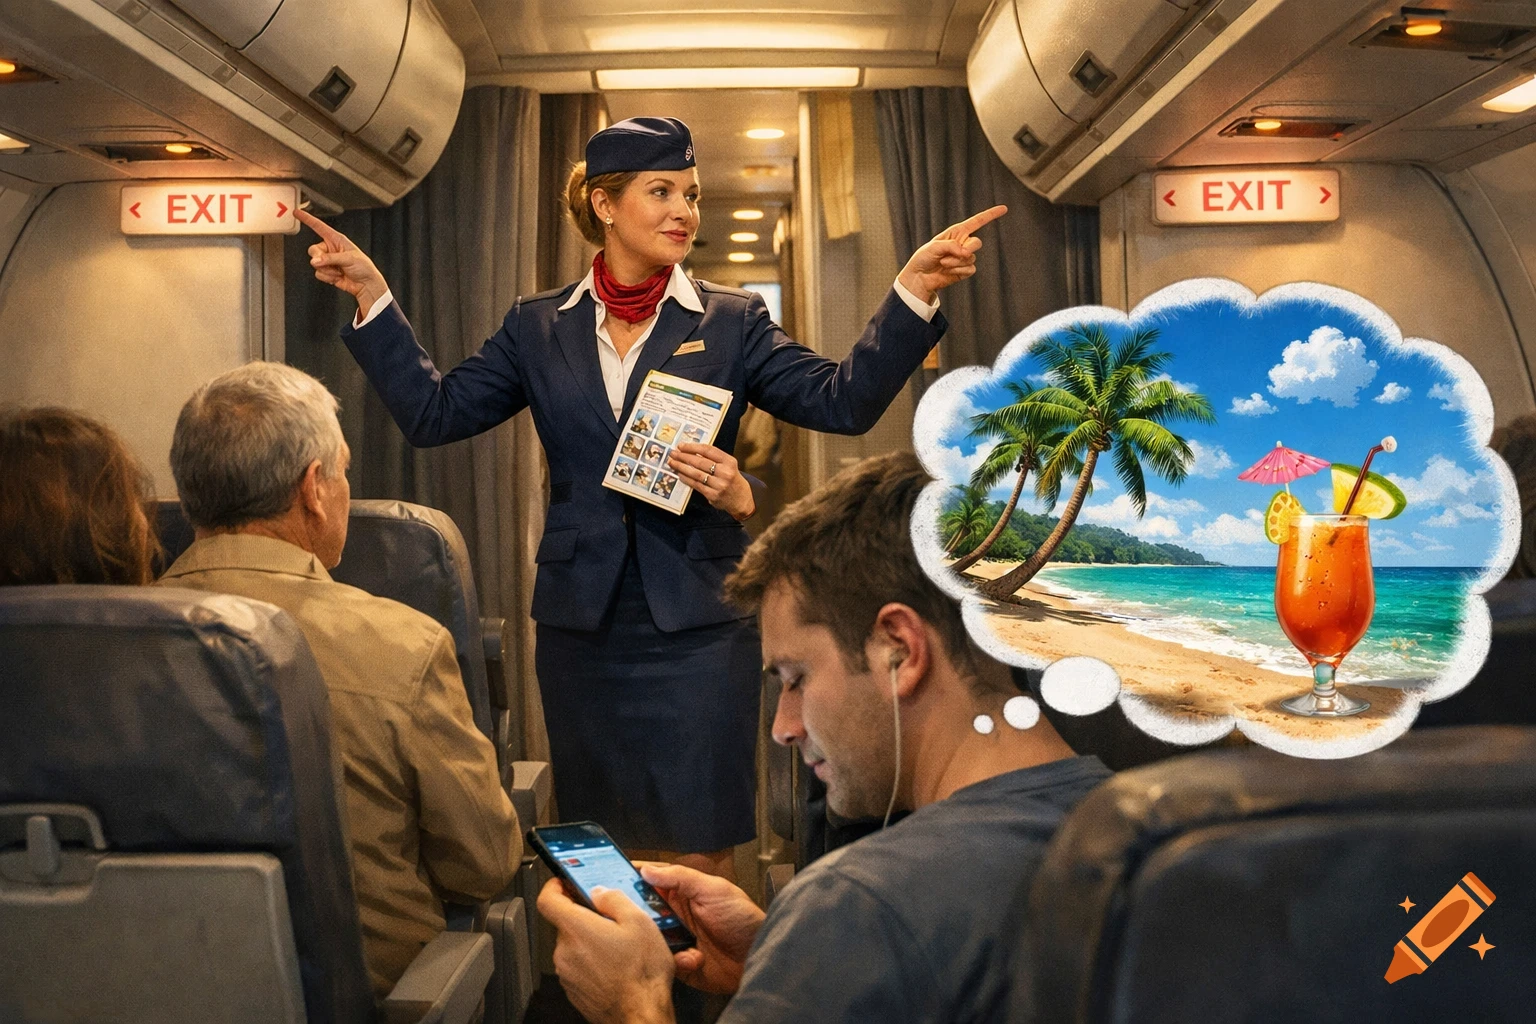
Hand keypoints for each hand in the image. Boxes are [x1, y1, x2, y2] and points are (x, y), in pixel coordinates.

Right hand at [296, 209, 390, 317]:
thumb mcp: (349, 259)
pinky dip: (327, 277)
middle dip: (320, 259)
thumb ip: (330, 258)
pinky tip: (338, 277)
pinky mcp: (326, 271)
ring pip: (315, 264)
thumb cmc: (363, 267)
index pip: (319, 226)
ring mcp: (327, 261)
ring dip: (327, 270)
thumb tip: (315, 261)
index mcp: (336, 240)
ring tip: (340, 271)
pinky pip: (318, 274)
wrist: (365, 284)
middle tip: (330, 263)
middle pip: (313, 250)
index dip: (307, 219)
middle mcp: (330, 248)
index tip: (297, 212)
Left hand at [536, 878, 676, 1023]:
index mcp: (577, 929)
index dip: (554, 886)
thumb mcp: (639, 922)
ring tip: (619, 947)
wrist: (640, 1016)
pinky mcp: (573, 990)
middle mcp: (565, 951)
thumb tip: (599, 892)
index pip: (547, 900)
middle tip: (611, 920)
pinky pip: (578, 966)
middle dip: (586, 918)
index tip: (564, 882)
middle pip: (565, 923)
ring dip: (590, 941)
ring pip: (573, 946)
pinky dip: (592, 961)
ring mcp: (567, 973)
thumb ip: (614, 899)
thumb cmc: (641, 974)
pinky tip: (616, 966)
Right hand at [639, 863, 764, 994]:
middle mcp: (675, 915)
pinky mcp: (680, 963)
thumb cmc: (741, 917)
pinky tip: (694, 957)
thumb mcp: (713, 890)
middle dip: (634, 913)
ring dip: (654, 940)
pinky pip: (664, 962)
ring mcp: (676, 939)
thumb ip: (680, 877)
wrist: (758, 955)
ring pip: (648, 937)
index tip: (609, 877)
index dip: (631, 878)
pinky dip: (676, 960)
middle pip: (642, 911)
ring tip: (668, 939)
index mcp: (682, 892)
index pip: (650, 881)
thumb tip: (647, 869)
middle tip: (627, 915)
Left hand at [667, 444, 753, 520]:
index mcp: (729, 461)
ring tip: (672, 463)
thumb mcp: (728, 465)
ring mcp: (719, 485)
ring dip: (682, 468)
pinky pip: (696, 485)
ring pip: (696, 474)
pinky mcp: (713, 495)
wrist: (741, 499)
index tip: (681, 446)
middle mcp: (725, 472)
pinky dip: (686, 479)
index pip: (708, 450)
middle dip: (684, 457)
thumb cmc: (731, 479)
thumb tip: (690, 451)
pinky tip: (680, 475)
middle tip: (672, 454)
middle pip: (700, 462)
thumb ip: (713, 458)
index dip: (693, 447)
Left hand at [896, 205, 1008, 302]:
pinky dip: (959, 271)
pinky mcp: (964, 270)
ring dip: (956, 262)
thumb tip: (965, 253)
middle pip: (977, 243)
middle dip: (967, 249)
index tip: (1004, 208)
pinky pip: (970, 269)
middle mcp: (963, 243)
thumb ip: (951, 246)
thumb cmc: (924, 258)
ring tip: (943, 263)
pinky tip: (948, 271)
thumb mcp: (934, 247)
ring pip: (971, 258)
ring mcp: (965, 257)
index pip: (977, 222)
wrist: (920, 277)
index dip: (990, 215)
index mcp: (957, 232)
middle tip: (954, 255)